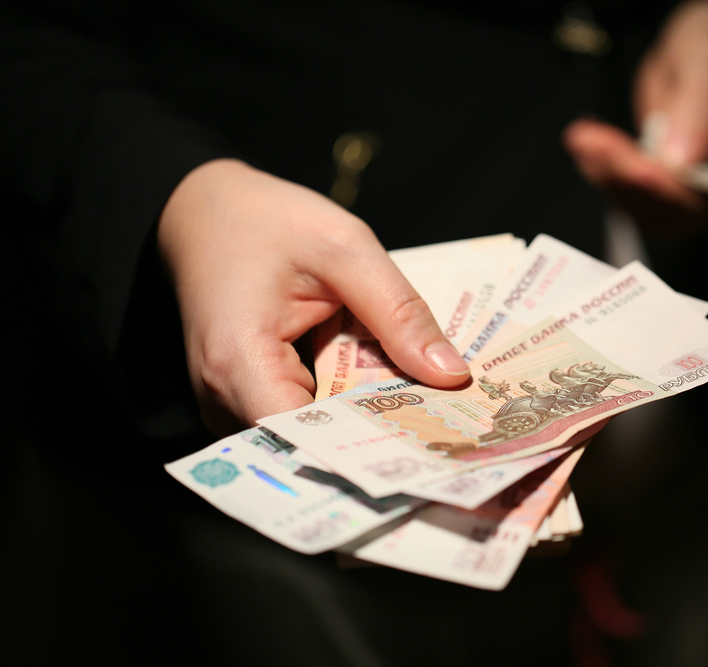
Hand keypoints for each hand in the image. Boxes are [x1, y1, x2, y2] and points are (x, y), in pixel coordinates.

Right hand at [158, 159, 469, 434]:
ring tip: (429, 415)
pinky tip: (387, 394)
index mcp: (239, 360)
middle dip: (381, 439)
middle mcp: (223, 398)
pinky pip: (301, 419)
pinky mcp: (243, 400)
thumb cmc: (266, 221)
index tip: (434, 446)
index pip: (309, 440)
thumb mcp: (345, 249)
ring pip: (311, 437)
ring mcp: (228, 404)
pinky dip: (343, 408)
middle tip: (451, 431)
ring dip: (365, 425)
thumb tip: (453, 376)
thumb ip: (399, 313)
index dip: (373, 448)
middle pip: (313, 445)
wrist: (202, 210)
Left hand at [564, 0, 707, 232]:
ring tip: (583, 136)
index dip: (679, 189)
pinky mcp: (668, 195)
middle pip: (679, 210)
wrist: (701, 49)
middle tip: (589, 141)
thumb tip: (682, 161)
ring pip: (649, 210)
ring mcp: (701, 200)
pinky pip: (631, 197)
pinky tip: (585, 142)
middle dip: (630, 178)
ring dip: (610, 177)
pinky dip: (603, 172)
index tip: (638, 169)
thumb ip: (703, 104)